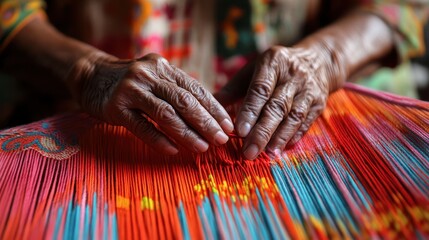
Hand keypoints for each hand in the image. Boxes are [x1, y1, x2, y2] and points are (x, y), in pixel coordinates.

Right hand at [69, 53, 233, 154]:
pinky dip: (158, 139)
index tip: (228, 125)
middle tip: (221, 139)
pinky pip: (141, 126)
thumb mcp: (156, 78)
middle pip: (183, 101)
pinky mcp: (115, 107)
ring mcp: (131, 90)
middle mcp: (149, 75)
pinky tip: (173, 151)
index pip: (195, 89)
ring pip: (165, 114)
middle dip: (206, 122)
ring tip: (203, 147)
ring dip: (187, 133)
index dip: (214, 108)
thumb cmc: (131, 82)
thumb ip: (177, 90)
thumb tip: (210, 115)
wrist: (91, 76)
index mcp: (164, 68)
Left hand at [217, 46, 334, 158]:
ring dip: (278, 137)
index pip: (261, 89)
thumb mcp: (253, 71)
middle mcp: (293, 74)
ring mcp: (309, 89)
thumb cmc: (274, 70)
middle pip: (277, 106)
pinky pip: (305, 122)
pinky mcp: (319, 102)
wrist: (317, 62)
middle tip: (249, 152)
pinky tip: (281, 148)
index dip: (250, 111)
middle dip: (262, 131)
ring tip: (265, 154)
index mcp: (273, 62)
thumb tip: (209, 107)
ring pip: (293, 116)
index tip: (239, 131)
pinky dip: (293, 136)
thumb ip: (232, 89)